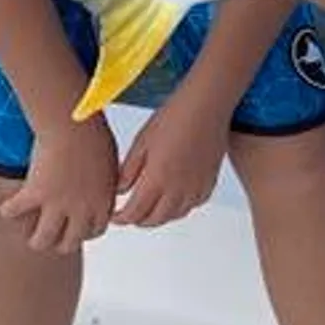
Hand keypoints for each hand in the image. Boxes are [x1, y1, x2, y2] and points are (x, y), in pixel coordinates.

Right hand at [0, 116, 119, 253]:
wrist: (73, 122)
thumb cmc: (94, 134)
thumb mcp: (111, 163)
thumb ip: (106, 183)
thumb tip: (108, 190)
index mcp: (102, 201)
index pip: (95, 231)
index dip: (84, 232)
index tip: (77, 228)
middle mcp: (81, 209)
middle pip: (69, 243)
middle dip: (60, 242)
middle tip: (51, 236)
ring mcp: (57, 205)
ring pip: (42, 240)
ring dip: (35, 239)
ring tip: (29, 232)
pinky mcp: (34, 194)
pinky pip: (15, 213)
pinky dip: (9, 211)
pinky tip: (8, 208)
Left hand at [112, 90, 229, 228]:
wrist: (207, 104)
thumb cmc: (175, 116)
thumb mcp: (142, 141)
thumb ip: (128, 171)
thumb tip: (119, 190)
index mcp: (157, 179)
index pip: (134, 213)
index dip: (121, 218)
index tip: (114, 215)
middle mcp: (178, 189)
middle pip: (154, 220)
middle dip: (138, 220)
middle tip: (129, 213)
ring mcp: (196, 188)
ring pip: (174, 216)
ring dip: (159, 216)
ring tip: (149, 207)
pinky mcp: (210, 182)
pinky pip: (193, 205)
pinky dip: (179, 208)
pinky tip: (174, 198)